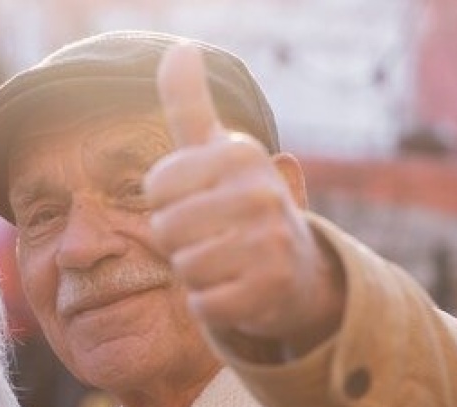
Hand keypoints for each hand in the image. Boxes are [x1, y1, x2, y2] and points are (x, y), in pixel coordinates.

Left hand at [143, 43, 342, 349]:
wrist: (300, 270)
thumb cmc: (241, 205)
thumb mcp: (218, 152)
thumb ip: (190, 105)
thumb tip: (178, 49)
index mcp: (241, 154)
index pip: (156, 188)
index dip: (169, 203)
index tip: (202, 202)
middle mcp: (260, 193)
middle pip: (165, 230)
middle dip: (181, 243)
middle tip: (216, 239)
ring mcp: (269, 244)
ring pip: (184, 268)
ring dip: (197, 275)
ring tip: (227, 263)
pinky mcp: (269, 291)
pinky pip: (204, 306)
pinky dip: (212, 306)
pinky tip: (238, 291)